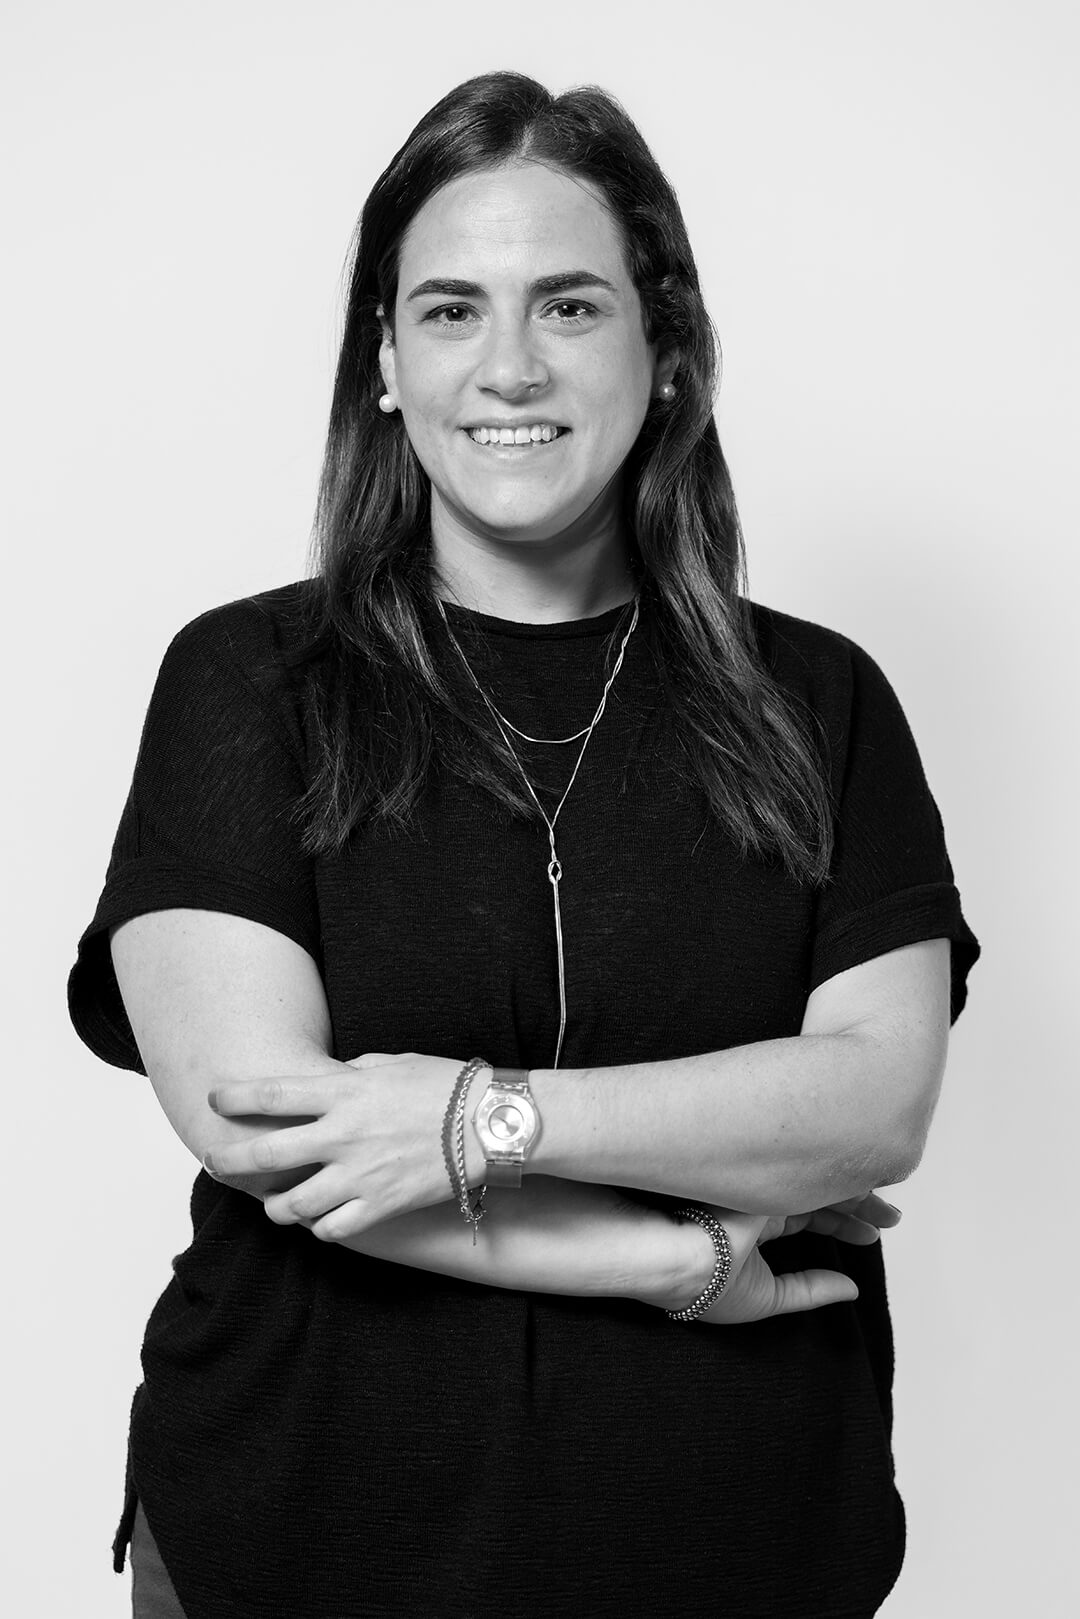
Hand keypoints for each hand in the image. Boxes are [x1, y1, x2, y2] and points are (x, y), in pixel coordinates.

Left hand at [203, 1052, 464, 1238]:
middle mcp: (344, 1135)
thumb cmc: (447, 1084)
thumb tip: (328, 1080)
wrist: (492, 1122)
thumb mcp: (393, 1063)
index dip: (234, 1098)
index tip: (214, 1099)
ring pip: (292, 1205)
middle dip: (229, 1160)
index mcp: (345, 1092)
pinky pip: (332, 1230)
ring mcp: (360, 1175)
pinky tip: (322, 1219)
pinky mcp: (381, 1206)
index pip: (271, 1094)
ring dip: (275, 1206)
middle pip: (264, 1155)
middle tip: (216, 1161)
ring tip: (275, 1202)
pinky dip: (320, 1228)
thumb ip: (353, 1072)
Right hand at [665, 1193, 900, 1324]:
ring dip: (857, 1195)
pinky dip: (844, 1181)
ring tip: (891, 1212)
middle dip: (856, 1205)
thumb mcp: (769, 1297)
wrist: (679, 1261)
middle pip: (819, 1196)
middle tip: (892, 1216)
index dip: (840, 1224)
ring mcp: (763, 1181)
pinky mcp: (767, 1168)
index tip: (873, 1233)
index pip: (806, 1217)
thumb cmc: (707, 1286)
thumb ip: (809, 1290)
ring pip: (820, 1180)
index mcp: (752, 1225)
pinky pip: (816, 1172)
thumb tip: (851, 1289)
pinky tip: (870, 1190)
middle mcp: (761, 1199)